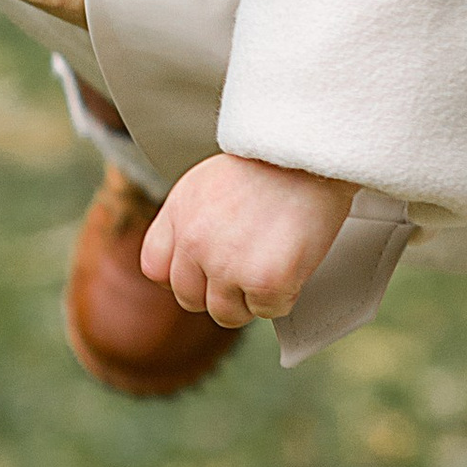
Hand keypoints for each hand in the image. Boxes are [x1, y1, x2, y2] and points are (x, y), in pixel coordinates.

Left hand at [141, 152, 355, 327]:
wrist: (310, 153)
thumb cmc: (269, 165)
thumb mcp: (207, 184)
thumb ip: (191, 223)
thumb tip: (192, 264)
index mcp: (178, 214)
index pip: (156, 270)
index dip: (184, 276)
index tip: (205, 272)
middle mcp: (194, 242)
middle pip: (191, 299)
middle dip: (219, 291)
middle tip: (248, 267)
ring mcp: (227, 265)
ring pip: (228, 313)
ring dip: (251, 298)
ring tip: (271, 263)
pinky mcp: (264, 281)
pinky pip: (268, 311)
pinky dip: (284, 295)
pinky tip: (292, 263)